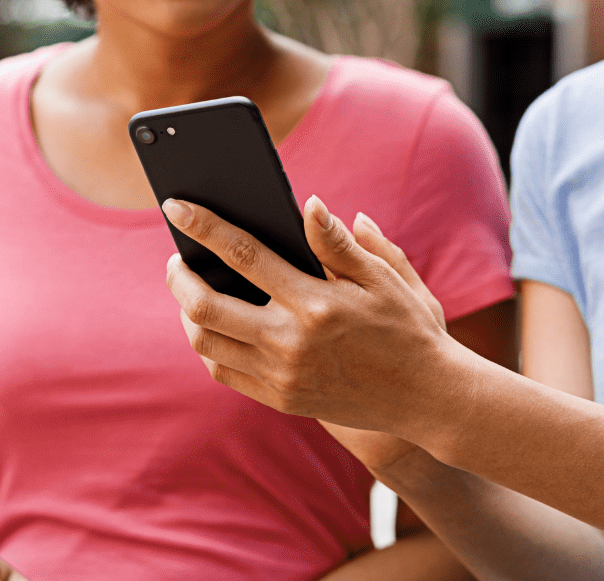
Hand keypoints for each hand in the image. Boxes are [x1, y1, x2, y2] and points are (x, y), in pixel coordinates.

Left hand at [163, 194, 464, 443]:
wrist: (428, 398)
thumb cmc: (407, 327)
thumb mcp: (383, 277)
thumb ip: (339, 242)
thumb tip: (309, 204)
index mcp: (316, 302)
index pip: (244, 255)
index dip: (205, 227)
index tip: (175, 205)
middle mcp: (292, 342)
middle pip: (205, 307)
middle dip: (178, 276)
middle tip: (176, 258)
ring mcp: (282, 376)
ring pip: (206, 343)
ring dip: (187, 312)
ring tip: (193, 288)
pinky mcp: (281, 399)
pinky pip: (223, 371)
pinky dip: (207, 344)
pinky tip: (214, 323)